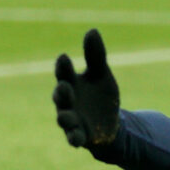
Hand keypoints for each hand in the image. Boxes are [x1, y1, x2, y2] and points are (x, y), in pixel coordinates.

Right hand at [52, 28, 121, 151]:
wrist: (109, 123)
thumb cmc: (100, 96)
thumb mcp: (101, 74)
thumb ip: (95, 55)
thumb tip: (93, 30)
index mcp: (71, 82)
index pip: (64, 72)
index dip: (63, 66)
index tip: (64, 57)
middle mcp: (67, 101)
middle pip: (61, 95)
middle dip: (62, 92)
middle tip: (65, 86)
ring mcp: (72, 119)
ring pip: (64, 118)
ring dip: (64, 117)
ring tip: (66, 116)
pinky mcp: (80, 135)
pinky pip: (73, 137)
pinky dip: (73, 138)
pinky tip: (75, 139)